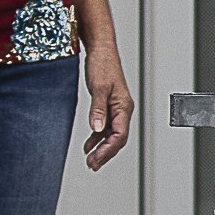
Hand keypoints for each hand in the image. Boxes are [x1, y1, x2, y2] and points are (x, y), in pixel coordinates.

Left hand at [81, 44, 134, 169]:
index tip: (95, 159)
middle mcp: (122, 109)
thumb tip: (97, 128)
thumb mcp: (99, 87)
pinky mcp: (108, 105)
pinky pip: (106, 127)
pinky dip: (98, 138)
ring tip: (91, 160)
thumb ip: (98, 109)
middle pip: (117, 138)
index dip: (107, 150)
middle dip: (105, 154)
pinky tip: (90, 145)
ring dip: (102, 148)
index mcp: (124, 106)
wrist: (101, 50)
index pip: (119, 135)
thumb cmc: (103, 64)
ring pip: (112, 134)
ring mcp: (116, 108)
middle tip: (92, 165)